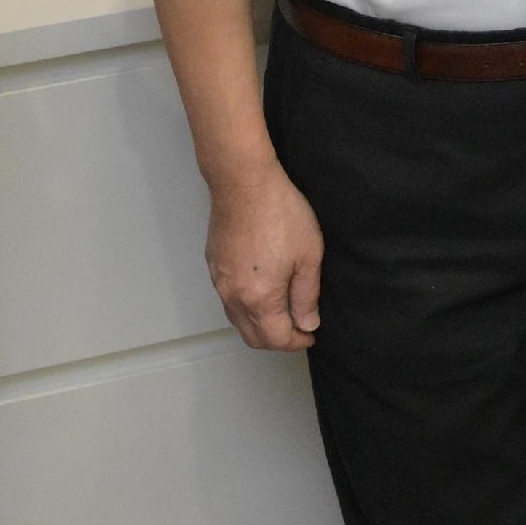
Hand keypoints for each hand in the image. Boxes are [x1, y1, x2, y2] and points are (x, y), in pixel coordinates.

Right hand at [207, 163, 325, 350]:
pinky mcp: (214, 265)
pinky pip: (228, 299)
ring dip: (259, 324)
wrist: (244, 182)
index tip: (311, 334)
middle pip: (253, 337)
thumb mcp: (308, 256)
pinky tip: (262, 291)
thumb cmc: (279, 213)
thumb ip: (307, 296)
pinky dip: (245, 306)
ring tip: (283, 311)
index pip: (276, 339)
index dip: (297, 341)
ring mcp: (220, 281)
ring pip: (237, 319)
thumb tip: (307, 323)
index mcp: (259, 299)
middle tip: (299, 328)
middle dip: (277, 339)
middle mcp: (234, 296)